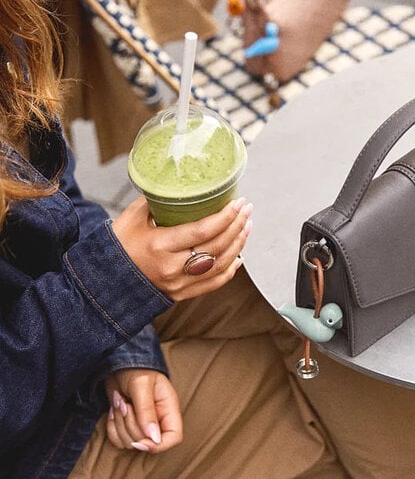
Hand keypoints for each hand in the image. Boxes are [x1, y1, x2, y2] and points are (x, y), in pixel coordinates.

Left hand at [105, 369, 182, 452]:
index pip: (174, 438)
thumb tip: (153, 438)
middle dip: (129, 424)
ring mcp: (141, 425)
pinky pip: (118, 440)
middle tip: (125, 403)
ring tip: (120, 402)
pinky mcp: (126, 426)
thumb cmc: (135, 369)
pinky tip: (113, 410)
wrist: (117, 364)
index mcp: (168, 409)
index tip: (140, 441)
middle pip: (146, 441)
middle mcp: (157, 420)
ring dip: (119, 423)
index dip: (158, 445)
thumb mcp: (141, 386)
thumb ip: (147, 411)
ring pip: (130, 442)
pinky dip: (111, 427)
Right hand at [111, 196, 252, 300]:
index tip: (238, 202)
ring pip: (220, 265)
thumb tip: (176, 184)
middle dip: (237, 225)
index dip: (226, 216)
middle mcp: (173, 268)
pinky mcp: (182, 294)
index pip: (203, 230)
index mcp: (160, 246)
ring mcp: (179, 284)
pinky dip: (230, 269)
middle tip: (247, 209)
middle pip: (217, 246)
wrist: (104, 282)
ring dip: (238, 244)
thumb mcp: (132, 218)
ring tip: (246, 226)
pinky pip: (213, 284)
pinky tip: (238, 256)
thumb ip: (156, 200)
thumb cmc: (116, 247)